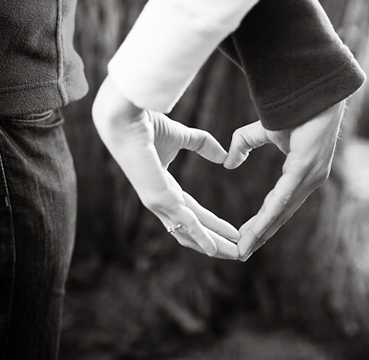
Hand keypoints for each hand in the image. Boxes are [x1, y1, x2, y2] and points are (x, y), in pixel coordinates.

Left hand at [92, 75, 240, 258]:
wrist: (128, 118)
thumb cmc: (147, 124)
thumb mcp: (183, 136)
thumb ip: (204, 145)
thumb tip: (223, 156)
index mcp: (165, 188)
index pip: (194, 213)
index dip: (214, 224)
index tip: (233, 232)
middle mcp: (161, 201)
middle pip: (192, 230)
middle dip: (216, 241)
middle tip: (238, 251)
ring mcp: (158, 203)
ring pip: (190, 232)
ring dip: (214, 244)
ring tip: (234, 252)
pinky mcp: (159, 198)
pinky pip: (184, 222)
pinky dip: (200, 237)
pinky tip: (214, 249)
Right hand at [224, 105, 341, 259]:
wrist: (312, 89)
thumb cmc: (293, 108)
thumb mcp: (261, 131)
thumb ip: (244, 145)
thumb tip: (230, 164)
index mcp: (303, 173)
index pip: (281, 204)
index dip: (263, 222)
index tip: (246, 237)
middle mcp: (310, 179)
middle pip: (282, 214)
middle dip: (261, 234)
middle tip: (242, 253)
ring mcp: (310, 176)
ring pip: (282, 211)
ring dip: (262, 231)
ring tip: (244, 249)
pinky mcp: (306, 169)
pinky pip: (284, 197)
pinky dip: (269, 215)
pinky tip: (256, 230)